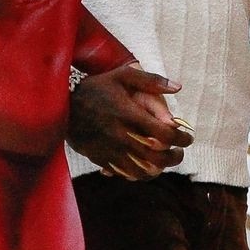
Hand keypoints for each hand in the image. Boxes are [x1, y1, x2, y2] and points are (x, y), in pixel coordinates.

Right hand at [68, 64, 192, 180]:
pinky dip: (140, 174)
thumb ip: (151, 81)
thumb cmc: (96, 88)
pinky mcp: (101, 159)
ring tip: (165, 162)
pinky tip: (146, 167)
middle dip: (175, 157)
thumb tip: (178, 87)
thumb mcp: (122, 76)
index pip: (164, 134)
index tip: (187, 137)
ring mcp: (110, 150)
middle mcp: (121, 135)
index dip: (181, 139)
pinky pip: (125, 173)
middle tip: (180, 152)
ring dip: (159, 169)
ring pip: (143, 170)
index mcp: (129, 114)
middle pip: (157, 157)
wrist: (63, 105)